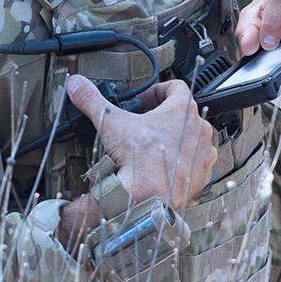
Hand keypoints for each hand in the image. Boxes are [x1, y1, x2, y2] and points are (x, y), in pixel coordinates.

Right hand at [64, 75, 216, 211]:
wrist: (152, 197)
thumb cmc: (142, 160)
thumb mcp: (111, 123)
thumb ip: (93, 100)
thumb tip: (77, 85)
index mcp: (182, 111)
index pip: (176, 87)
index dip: (156, 91)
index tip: (142, 101)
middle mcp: (198, 130)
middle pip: (182, 114)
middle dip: (160, 119)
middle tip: (141, 126)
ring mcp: (203, 153)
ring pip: (190, 138)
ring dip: (172, 140)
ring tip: (151, 147)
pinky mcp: (202, 174)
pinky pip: (194, 162)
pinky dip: (179, 162)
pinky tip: (161, 166)